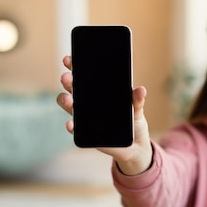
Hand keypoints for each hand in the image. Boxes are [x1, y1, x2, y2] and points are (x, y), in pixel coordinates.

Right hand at [56, 56, 152, 174]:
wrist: (136, 146)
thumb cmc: (134, 123)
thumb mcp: (137, 109)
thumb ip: (137, 100)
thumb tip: (140, 90)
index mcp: (99, 93)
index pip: (84, 77)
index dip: (74, 67)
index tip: (69, 59)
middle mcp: (88, 104)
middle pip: (73, 89)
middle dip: (68, 81)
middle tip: (67, 77)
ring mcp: (85, 118)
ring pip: (70, 106)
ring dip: (65, 102)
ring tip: (68, 99)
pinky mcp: (87, 134)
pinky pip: (75, 129)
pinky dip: (71, 126)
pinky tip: (71, 124)